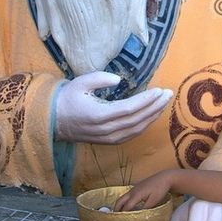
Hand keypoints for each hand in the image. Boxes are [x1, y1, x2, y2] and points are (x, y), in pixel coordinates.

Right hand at [55, 71, 172, 143]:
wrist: (53, 121)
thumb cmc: (67, 99)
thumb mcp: (80, 82)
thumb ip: (100, 79)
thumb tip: (118, 80)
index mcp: (98, 115)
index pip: (129, 109)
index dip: (146, 101)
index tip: (159, 90)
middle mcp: (106, 130)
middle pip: (137, 119)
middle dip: (155, 107)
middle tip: (169, 94)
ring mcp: (108, 138)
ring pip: (137, 129)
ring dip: (153, 116)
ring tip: (164, 103)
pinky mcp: (109, 142)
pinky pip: (132, 135)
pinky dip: (144, 125)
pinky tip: (152, 115)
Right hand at [114, 170, 175, 211]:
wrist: (164, 178)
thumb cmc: (160, 189)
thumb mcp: (154, 201)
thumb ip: (145, 208)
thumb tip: (138, 216)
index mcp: (136, 195)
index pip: (126, 207)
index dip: (122, 215)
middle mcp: (132, 191)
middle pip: (120, 201)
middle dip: (116, 209)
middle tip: (114, 218)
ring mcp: (134, 188)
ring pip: (122, 197)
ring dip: (119, 205)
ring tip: (118, 213)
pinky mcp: (136, 187)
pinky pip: (127, 195)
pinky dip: (123, 201)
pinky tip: (127, 206)